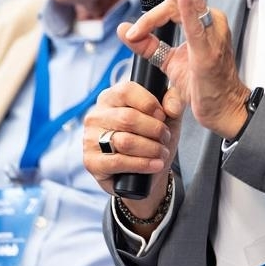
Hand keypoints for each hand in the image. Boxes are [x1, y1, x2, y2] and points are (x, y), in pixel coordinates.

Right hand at [83, 79, 173, 218]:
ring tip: (162, 152)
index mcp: (110, 98)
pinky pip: (119, 162)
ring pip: (125, 141)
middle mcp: (96, 116)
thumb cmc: (152, 139)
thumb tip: (171, 107)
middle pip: (127, 118)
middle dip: (154, 130)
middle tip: (165, 137)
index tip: (163, 116)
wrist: (145, 175)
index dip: (149, 103)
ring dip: (151, 148)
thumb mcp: (167, 116)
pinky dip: (142, 164)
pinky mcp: (92, 162)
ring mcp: (90, 139)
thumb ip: (174, 101)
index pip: (126, 91)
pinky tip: (155, 165)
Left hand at [121, 0, 250, 137]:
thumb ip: (148, 45)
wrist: (223, 109)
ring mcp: (212, 34)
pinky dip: (188, 9)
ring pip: (184, 5)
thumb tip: (122, 29)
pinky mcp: (209, 51)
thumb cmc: (202, 85)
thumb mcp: (169, 61)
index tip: (129, 26)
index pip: (174, 0)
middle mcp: (210, 21)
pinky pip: (196, 26)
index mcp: (201, 22)